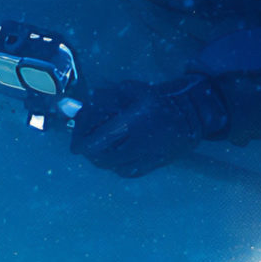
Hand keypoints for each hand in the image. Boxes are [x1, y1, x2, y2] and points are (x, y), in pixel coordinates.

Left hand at [70, 75, 225, 177]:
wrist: (189, 116)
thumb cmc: (156, 99)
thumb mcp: (130, 90)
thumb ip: (101, 98)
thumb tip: (71, 106)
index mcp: (131, 123)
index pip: (97, 142)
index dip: (81, 144)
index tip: (75, 145)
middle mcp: (137, 143)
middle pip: (101, 157)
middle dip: (90, 151)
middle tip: (85, 144)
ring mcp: (145, 157)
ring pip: (112, 166)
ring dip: (100, 158)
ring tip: (98, 148)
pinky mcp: (152, 166)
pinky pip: (126, 171)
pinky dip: (115, 165)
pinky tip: (115, 155)